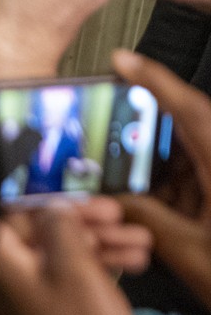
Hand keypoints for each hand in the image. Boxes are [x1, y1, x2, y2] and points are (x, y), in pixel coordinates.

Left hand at [0, 204, 141, 314]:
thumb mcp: (74, 267)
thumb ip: (59, 224)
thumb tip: (51, 205)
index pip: (13, 212)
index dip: (57, 203)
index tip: (90, 203)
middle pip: (37, 233)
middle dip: (85, 224)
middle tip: (120, 220)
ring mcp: (16, 297)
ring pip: (55, 255)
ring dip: (98, 245)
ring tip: (138, 244)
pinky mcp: (38, 314)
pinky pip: (60, 278)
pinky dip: (91, 268)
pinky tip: (127, 264)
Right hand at [113, 48, 210, 304]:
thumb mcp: (190, 253)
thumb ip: (146, 218)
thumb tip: (112, 200)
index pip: (190, 109)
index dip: (154, 79)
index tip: (124, 60)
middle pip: (190, 129)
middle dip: (150, 128)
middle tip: (114, 129)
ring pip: (194, 157)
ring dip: (161, 164)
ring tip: (129, 176)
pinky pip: (202, 180)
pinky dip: (177, 187)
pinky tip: (154, 203)